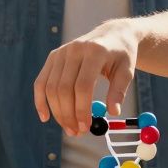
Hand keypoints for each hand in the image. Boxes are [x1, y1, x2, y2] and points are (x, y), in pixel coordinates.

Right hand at [34, 20, 136, 135]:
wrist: (112, 35)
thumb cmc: (121, 55)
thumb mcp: (127, 70)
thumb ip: (119, 90)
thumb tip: (113, 112)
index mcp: (95, 51)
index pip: (83, 86)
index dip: (82, 109)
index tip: (86, 127)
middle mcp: (74, 50)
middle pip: (64, 89)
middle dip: (68, 114)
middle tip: (77, 132)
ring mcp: (61, 52)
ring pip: (51, 88)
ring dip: (57, 112)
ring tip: (69, 128)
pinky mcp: (53, 57)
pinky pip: (41, 82)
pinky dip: (40, 101)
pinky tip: (45, 117)